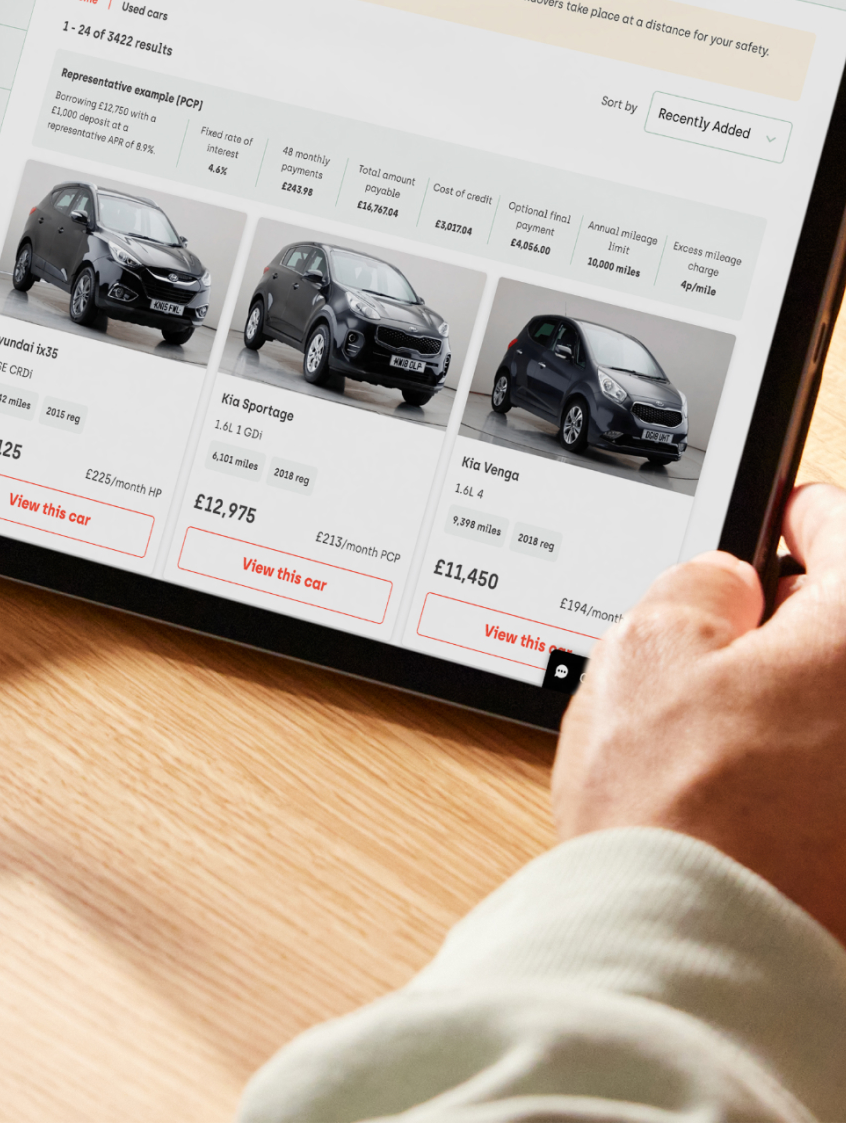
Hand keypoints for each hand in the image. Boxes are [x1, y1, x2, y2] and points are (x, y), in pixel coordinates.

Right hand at [553, 479, 845, 940]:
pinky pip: (834, 783)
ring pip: (837, 715)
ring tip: (717, 732)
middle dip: (796, 623)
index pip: (844, 530)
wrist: (702, 955)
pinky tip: (742, 798)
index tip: (785, 513)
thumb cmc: (679, 811)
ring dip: (795, 708)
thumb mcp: (643, 649)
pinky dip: (802, 777)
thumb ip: (695, 589)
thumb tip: (723, 586)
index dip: (798, 514)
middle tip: (731, 629)